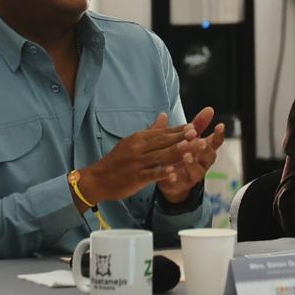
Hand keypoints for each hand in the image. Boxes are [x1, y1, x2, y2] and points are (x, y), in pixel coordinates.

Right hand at [79, 113, 196, 205]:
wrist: (97, 179)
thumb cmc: (117, 160)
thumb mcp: (133, 142)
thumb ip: (152, 130)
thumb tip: (165, 115)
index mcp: (139, 139)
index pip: (162, 133)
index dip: (178, 130)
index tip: (194, 126)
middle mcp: (138, 149)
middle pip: (163, 142)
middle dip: (181, 138)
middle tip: (197, 133)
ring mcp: (137, 163)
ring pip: (160, 157)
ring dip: (176, 152)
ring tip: (190, 147)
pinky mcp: (136, 178)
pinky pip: (151, 174)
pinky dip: (162, 172)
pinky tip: (174, 171)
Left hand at [157, 107, 225, 203]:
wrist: (173, 180)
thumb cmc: (183, 155)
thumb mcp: (189, 139)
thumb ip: (198, 125)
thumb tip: (209, 108)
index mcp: (205, 150)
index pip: (216, 142)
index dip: (219, 135)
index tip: (220, 125)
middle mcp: (203, 163)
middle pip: (209, 156)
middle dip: (205, 149)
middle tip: (201, 141)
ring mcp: (194, 175)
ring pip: (197, 171)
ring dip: (192, 163)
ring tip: (186, 156)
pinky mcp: (182, 184)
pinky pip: (180, 182)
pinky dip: (176, 178)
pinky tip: (171, 174)